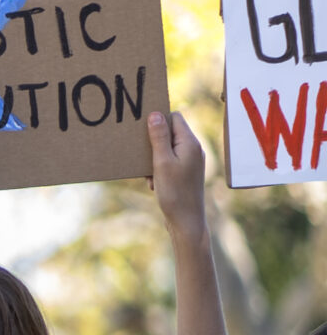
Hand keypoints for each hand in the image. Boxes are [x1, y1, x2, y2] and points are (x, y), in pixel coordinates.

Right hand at [148, 109, 208, 240]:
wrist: (186, 220)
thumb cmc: (175, 192)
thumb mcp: (162, 162)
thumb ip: (159, 137)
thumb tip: (155, 114)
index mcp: (190, 143)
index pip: (174, 117)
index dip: (158, 119)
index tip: (142, 128)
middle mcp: (193, 149)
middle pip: (170, 132)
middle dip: (153, 141)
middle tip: (141, 152)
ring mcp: (191, 161)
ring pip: (167, 148)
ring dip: (154, 157)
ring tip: (149, 172)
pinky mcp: (186, 172)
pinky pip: (169, 161)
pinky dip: (158, 168)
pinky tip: (153, 182)